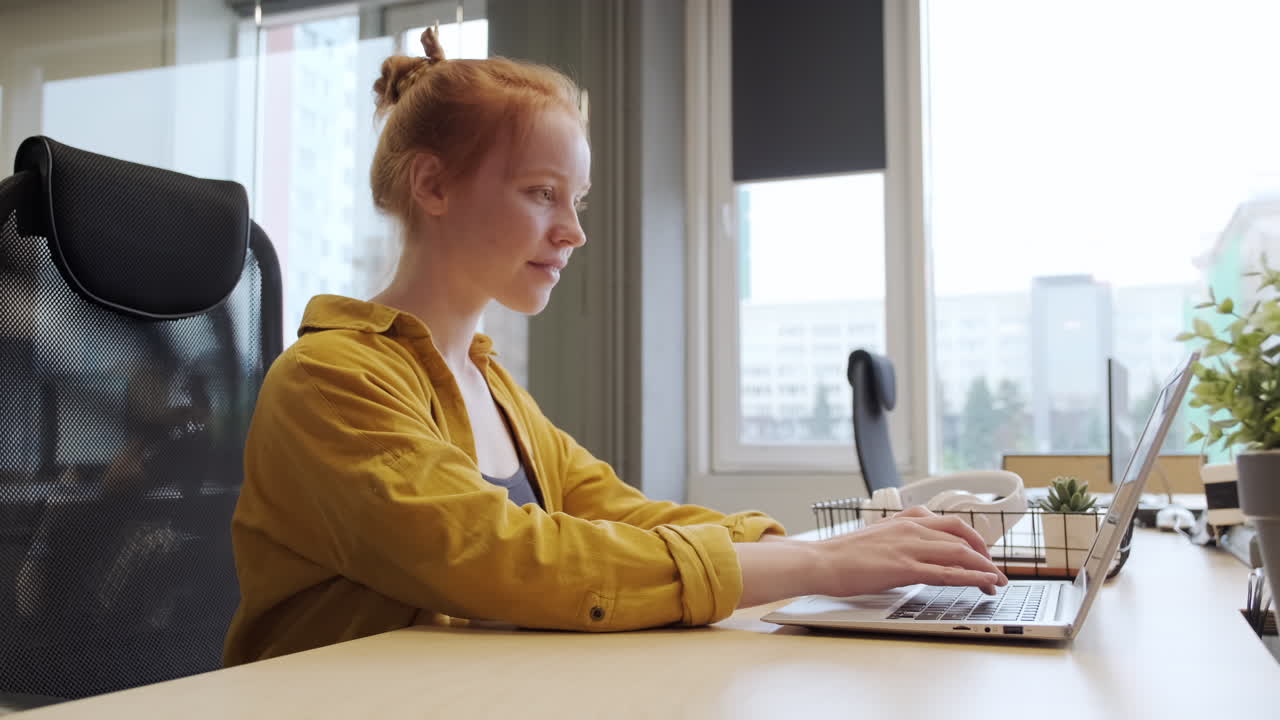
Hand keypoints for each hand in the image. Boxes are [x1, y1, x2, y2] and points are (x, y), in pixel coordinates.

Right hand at [813, 505, 1007, 597]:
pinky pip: (948, 572)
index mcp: (905, 519)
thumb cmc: (842, 554)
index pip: (950, 523)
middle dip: (984, 552)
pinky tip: (984, 583)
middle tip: (993, 570)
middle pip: (963, 533)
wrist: (821, 561)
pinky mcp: (905, 567)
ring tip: (995, 582)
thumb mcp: (877, 538)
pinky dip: (972, 577)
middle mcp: (911, 527)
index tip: (980, 554)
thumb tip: (914, 554)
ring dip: (984, 568)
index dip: (972, 539)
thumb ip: (900, 540)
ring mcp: (909, 546)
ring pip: (960, 552)